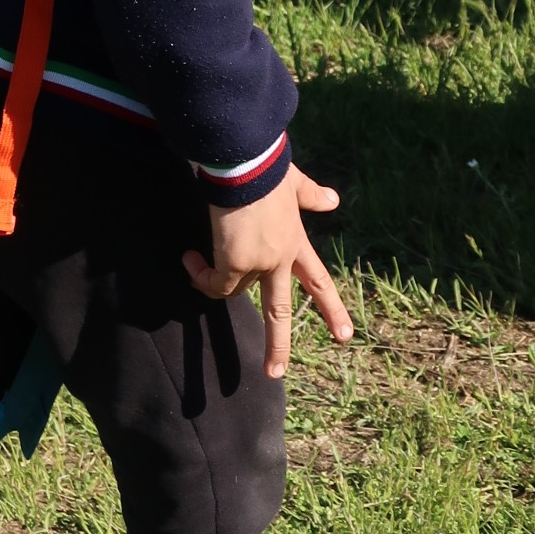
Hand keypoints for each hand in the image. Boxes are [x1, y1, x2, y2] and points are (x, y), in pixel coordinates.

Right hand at [182, 164, 352, 379]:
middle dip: (278, 344)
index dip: (330, 308)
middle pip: (280, 310)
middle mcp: (280, 257)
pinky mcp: (234, 260)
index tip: (345, 335)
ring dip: (213, 282)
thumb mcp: (293, 183)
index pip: (317, 280)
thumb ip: (311, 195)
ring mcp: (258, 262)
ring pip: (234, 290)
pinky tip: (189, 260)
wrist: (246, 161)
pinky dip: (200, 276)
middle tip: (274, 372)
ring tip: (195, 262)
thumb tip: (333, 200)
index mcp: (295, 241)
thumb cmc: (266, 167)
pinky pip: (214, 282)